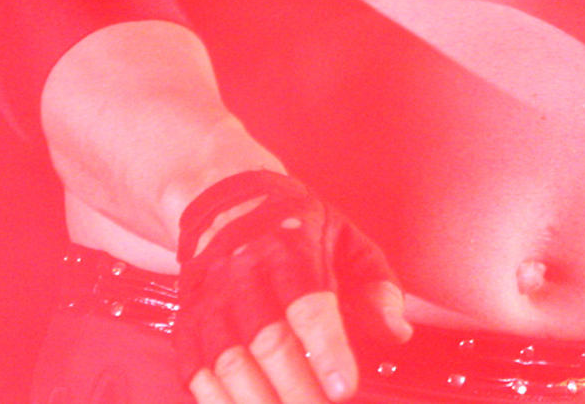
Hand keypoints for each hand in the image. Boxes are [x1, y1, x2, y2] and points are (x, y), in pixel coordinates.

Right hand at [176, 172, 410, 403]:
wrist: (225, 202)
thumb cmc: (295, 226)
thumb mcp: (346, 239)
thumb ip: (377, 286)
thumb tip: (396, 333)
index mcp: (290, 249)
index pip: (308, 304)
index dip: (326, 350)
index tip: (344, 388)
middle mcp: (244, 274)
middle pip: (268, 342)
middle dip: (297, 390)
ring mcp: (211, 301)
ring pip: (228, 362)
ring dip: (258, 402)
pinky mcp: (188, 323)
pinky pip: (196, 372)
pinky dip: (219, 402)